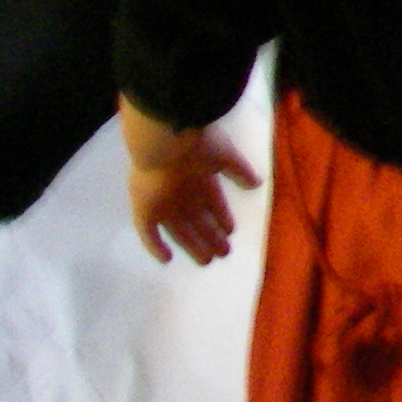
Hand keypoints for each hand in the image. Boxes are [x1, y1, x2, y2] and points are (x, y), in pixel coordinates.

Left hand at [124, 117, 259, 265]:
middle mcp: (182, 194)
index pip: (213, 202)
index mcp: (200, 178)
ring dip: (193, 244)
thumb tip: (256, 183)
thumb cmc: (197, 145)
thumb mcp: (225, 154)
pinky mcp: (145, 212)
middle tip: (224, 252)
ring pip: (180, 230)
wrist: (164, 141)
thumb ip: (240, 170)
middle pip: (198, 220)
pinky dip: (156, 247)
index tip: (232, 230)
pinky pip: (149, 234)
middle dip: (211, 236)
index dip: (222, 216)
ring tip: (208, 260)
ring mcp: (163, 203)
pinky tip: (167, 259)